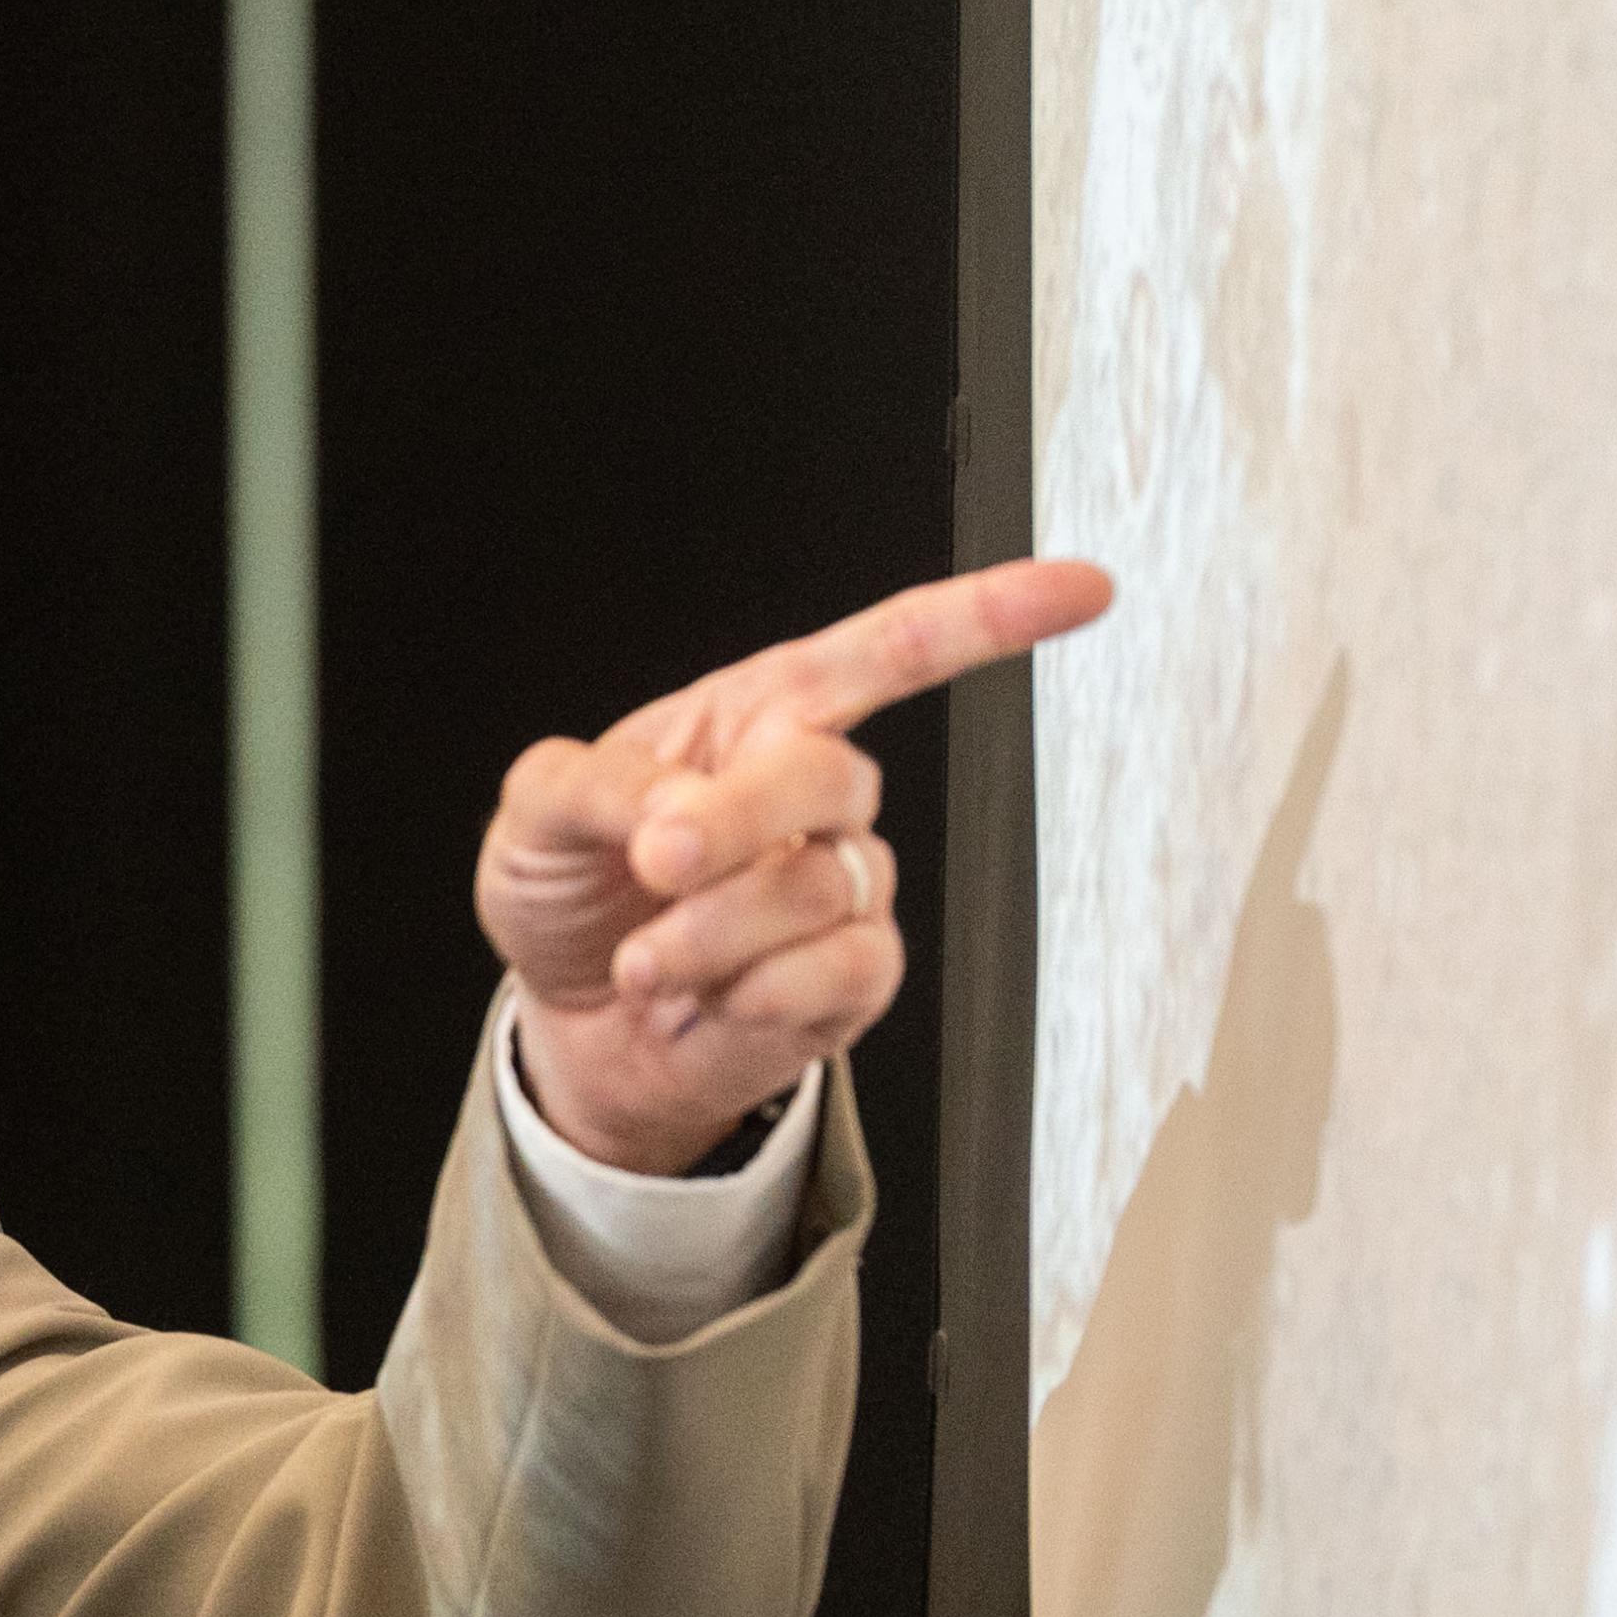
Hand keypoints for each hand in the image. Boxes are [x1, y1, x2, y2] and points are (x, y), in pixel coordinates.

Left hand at [480, 560, 1114, 1172]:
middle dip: (734, 821)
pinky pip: (838, 971)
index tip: (1078, 590)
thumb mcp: (537, 813)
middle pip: (829, 774)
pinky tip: (705, 999)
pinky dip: (751, 994)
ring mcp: (844, 887)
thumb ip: (593, 782)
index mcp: (753, 718)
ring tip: (646, 961)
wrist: (575, 1025)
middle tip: (656, 861)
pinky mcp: (854, 978)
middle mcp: (814, 795)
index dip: (986, 616)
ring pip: (818, 889)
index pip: (887, 650)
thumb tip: (674, 806)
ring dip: (708, 933)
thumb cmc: (571, 893)